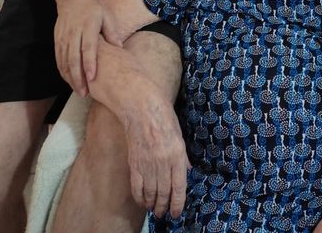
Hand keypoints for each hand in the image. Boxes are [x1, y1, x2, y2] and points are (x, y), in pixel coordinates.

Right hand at [54, 0, 123, 94]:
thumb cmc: (93, 8)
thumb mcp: (107, 16)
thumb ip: (112, 32)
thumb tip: (121, 49)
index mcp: (88, 26)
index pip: (88, 47)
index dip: (89, 63)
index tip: (92, 78)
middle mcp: (74, 33)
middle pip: (73, 58)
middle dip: (78, 77)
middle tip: (84, 93)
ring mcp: (63, 37)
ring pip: (64, 61)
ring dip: (70, 77)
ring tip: (78, 91)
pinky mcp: (57, 40)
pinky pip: (58, 58)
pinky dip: (63, 71)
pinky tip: (69, 80)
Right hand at [124, 93, 189, 218]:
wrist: (142, 107)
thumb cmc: (163, 117)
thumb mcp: (179, 134)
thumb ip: (182, 156)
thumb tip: (187, 171)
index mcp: (177, 155)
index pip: (179, 187)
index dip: (178, 203)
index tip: (176, 213)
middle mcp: (163, 162)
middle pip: (164, 193)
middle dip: (164, 207)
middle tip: (164, 213)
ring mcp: (147, 164)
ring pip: (150, 193)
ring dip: (153, 204)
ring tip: (155, 210)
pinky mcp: (134, 163)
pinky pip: (136, 186)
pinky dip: (139, 197)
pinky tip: (142, 202)